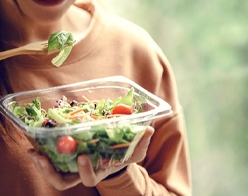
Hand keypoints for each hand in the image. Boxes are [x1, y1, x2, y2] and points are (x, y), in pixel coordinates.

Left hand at [27, 126, 154, 190]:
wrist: (114, 152)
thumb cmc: (125, 154)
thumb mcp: (135, 150)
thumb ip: (142, 142)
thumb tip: (149, 129)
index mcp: (99, 171)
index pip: (90, 179)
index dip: (85, 170)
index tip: (82, 156)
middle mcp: (83, 172)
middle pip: (63, 181)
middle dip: (51, 172)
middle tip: (41, 157)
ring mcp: (73, 166)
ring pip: (54, 174)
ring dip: (42, 165)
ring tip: (34, 152)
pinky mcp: (67, 157)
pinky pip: (52, 158)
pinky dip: (43, 152)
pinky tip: (36, 141)